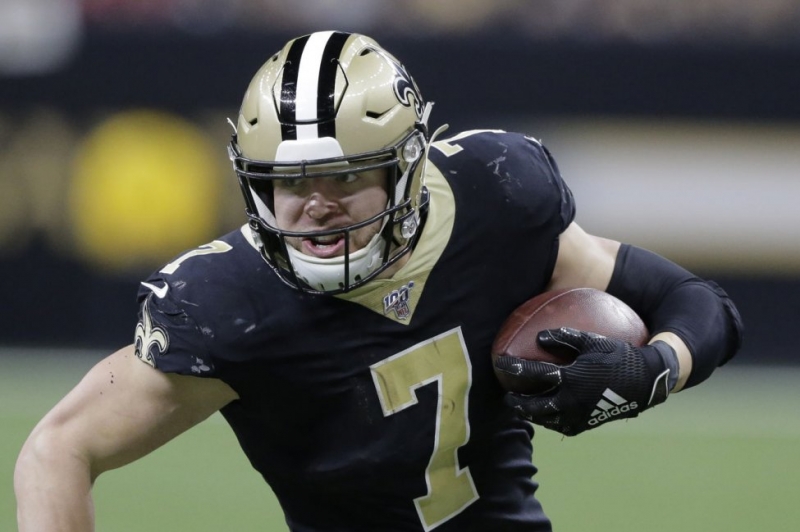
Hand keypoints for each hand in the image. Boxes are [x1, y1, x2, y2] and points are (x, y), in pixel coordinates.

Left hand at [494, 327, 675, 435]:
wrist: (646, 383)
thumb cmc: (619, 356)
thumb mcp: (593, 341)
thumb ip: (565, 338)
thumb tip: (540, 338)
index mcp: (571, 379)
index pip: (534, 375)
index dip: (514, 368)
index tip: (500, 363)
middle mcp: (572, 401)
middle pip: (535, 406)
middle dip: (518, 403)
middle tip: (507, 397)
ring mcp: (580, 416)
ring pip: (548, 420)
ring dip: (532, 415)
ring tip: (523, 409)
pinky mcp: (588, 424)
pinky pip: (563, 426)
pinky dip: (551, 421)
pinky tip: (548, 416)